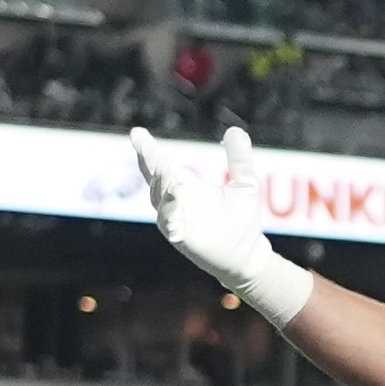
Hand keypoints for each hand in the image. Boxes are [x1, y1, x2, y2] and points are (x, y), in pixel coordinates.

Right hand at [127, 123, 314, 322]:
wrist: (248, 255)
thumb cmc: (241, 221)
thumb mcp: (245, 183)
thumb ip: (239, 158)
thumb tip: (234, 129)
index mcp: (186, 186)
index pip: (161, 164)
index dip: (147, 149)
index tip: (136, 133)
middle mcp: (176, 202)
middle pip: (156, 178)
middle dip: (150, 162)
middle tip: (144, 145)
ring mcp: (177, 221)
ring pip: (160, 201)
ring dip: (161, 186)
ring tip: (164, 171)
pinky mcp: (183, 239)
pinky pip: (171, 227)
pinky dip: (171, 216)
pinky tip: (173, 205)